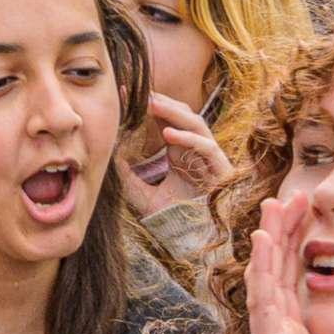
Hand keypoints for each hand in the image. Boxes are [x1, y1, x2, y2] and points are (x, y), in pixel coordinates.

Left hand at [115, 92, 234, 214]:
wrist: (194, 240)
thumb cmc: (172, 217)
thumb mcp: (143, 193)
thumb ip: (129, 175)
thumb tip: (112, 155)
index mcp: (180, 150)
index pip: (165, 120)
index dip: (149, 106)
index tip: (126, 94)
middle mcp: (195, 149)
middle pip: (182, 115)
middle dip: (161, 101)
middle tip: (138, 93)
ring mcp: (209, 157)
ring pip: (196, 123)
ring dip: (174, 113)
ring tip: (151, 105)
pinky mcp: (221, 168)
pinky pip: (207, 147)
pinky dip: (188, 138)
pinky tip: (168, 134)